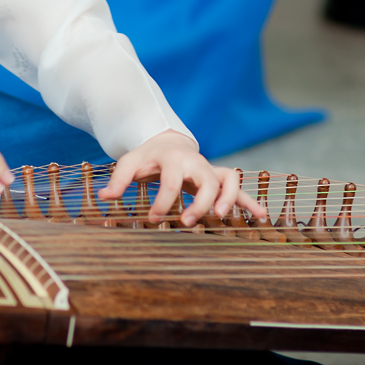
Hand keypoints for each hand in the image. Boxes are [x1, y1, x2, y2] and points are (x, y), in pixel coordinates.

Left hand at [97, 130, 264, 225]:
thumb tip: (104, 197)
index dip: (164, 201)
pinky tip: (260, 217)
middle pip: (207, 180)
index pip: (171, 181)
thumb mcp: (130, 162)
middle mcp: (197, 163)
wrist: (167, 142)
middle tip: (189, 222)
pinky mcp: (219, 179)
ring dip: (231, 199)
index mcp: (174, 159)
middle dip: (201, 202)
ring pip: (230, 180)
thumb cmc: (148, 156)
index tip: (154, 218)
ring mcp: (211, 170)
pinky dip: (250, 201)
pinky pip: (239, 188)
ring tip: (223, 218)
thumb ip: (119, 179)